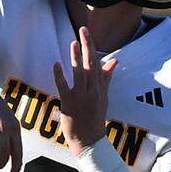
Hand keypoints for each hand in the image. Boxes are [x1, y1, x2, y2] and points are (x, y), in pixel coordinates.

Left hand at [52, 25, 116, 154]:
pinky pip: (64, 87)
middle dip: (87, 46)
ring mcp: (81, 97)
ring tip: (72, 43)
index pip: (97, 62)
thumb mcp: (104, 97)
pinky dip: (60, 75)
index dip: (92, 47)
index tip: (87, 33)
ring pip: (80, 73)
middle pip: (91, 64)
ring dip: (76, 57)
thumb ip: (106, 78)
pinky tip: (56, 64)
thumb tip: (113, 61)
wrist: (90, 141)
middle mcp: (92, 91)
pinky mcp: (70, 104)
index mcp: (100, 88)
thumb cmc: (96, 119)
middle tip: (83, 30)